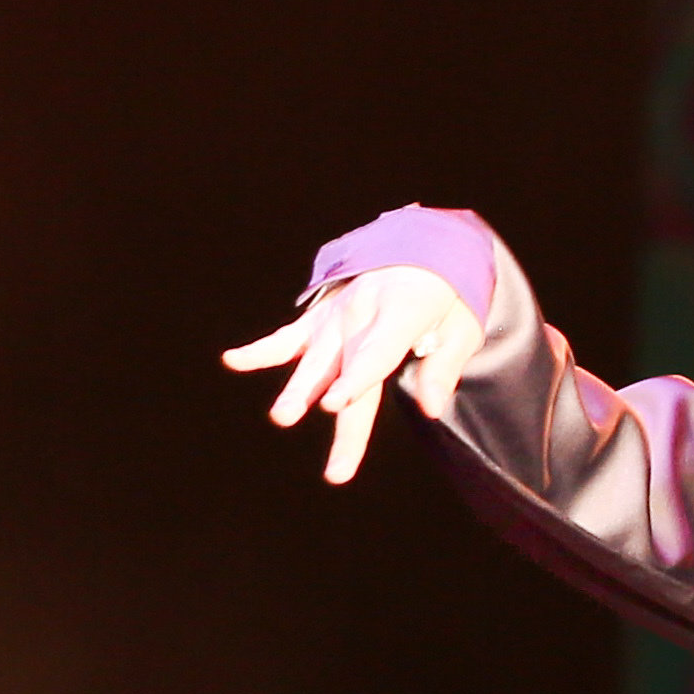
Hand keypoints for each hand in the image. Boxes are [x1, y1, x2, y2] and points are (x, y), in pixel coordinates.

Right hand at [222, 266, 472, 488]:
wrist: (416, 247)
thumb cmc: (445, 295)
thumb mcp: (462, 323)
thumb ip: (444, 365)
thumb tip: (432, 410)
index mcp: (402, 308)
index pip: (378, 350)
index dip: (356, 377)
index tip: (335, 404)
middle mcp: (363, 311)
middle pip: (348, 366)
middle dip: (337, 404)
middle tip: (324, 446)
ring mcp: (336, 314)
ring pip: (315, 358)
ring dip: (299, 389)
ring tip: (282, 417)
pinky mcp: (318, 318)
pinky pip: (288, 338)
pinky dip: (259, 350)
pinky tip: (231, 360)